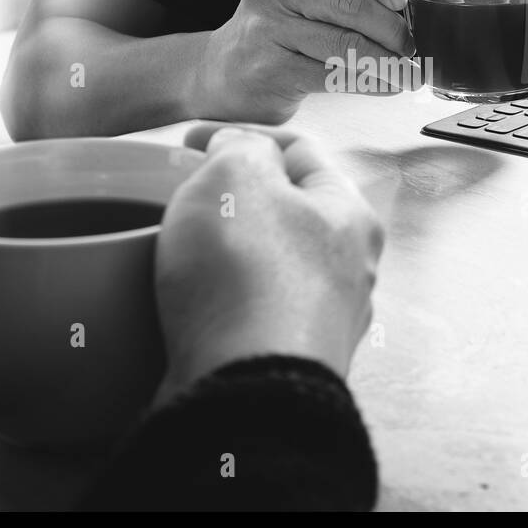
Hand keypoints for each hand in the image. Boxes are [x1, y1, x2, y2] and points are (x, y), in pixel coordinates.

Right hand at [153, 123, 382, 401]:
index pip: (301, 152)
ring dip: (224, 254)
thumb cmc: (249, 278)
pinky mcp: (283, 364)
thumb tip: (238, 148)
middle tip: (183, 196)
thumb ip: (239, 146)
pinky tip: (185, 304)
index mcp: (352, 215)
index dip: (242, 135)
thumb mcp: (236, 175)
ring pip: (266, 268)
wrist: (245, 393)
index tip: (189, 141)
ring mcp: (319, 324)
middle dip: (234, 200)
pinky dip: (216, 303)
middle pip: (286, 213)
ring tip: (176, 250)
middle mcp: (349, 272)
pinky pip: (245, 317)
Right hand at [194, 0, 417, 123]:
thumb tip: (409, 6)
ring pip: (346, 44)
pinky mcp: (270, 70)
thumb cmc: (278, 31)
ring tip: (411, 72)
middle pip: (349, 3)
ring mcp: (267, 30)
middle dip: (393, 28)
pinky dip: (371, 82)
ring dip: (389, 62)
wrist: (222, 73)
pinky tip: (389, 85)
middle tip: (413, 45)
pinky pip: (334, 76)